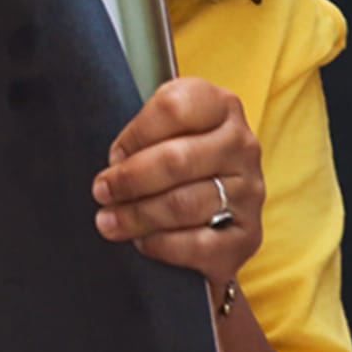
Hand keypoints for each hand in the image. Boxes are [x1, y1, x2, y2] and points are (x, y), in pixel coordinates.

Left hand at [92, 76, 263, 286]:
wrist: (219, 208)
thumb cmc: (182, 160)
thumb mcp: (167, 129)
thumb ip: (143, 135)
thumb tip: (117, 166)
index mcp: (221, 106)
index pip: (174, 108)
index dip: (136, 133)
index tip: (115, 154)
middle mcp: (242, 146)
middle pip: (176, 160)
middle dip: (129, 179)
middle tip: (102, 191)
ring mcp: (249, 192)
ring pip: (182, 205)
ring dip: (137, 215)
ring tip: (109, 221)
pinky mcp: (247, 236)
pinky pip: (197, 244)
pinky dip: (160, 244)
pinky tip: (142, 241)